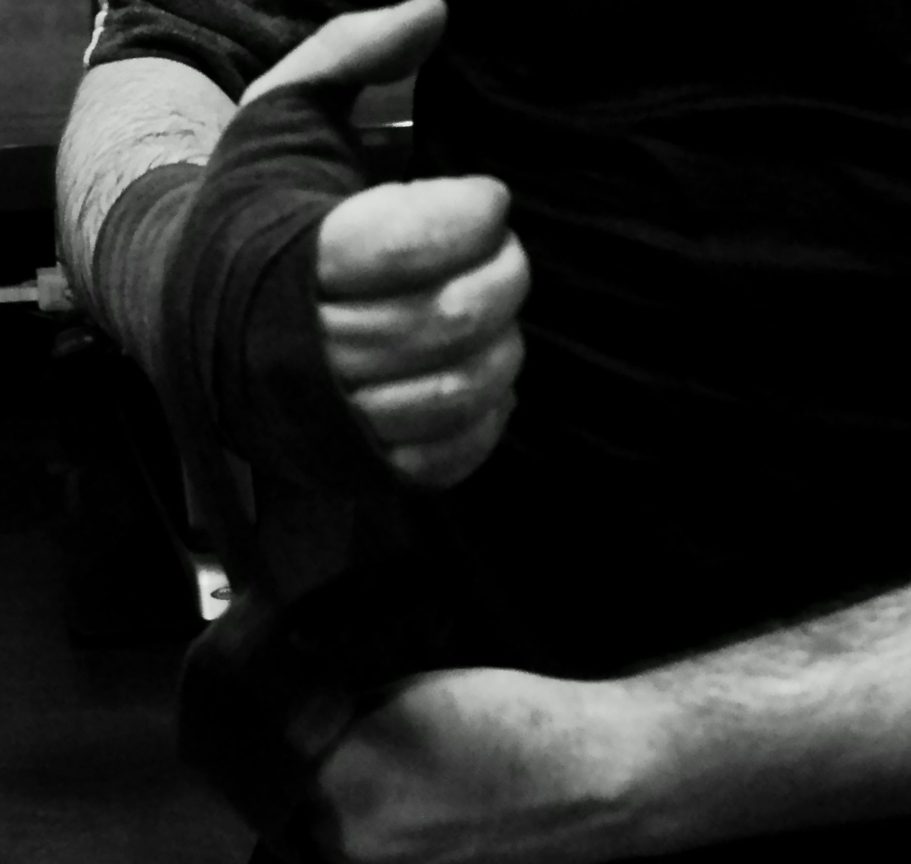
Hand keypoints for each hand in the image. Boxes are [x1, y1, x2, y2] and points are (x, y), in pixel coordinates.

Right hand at [244, 0, 529, 487]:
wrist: (190, 310)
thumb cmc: (252, 211)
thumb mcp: (284, 113)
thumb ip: (354, 52)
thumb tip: (436, 10)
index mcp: (291, 255)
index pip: (404, 243)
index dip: (472, 215)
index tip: (487, 198)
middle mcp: (306, 346)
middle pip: (445, 320)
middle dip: (503, 278)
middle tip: (505, 254)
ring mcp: (332, 417)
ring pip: (451, 393)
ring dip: (501, 350)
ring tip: (496, 317)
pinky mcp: (355, 461)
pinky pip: (440, 460)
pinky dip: (483, 424)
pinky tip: (486, 381)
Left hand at [294, 668, 650, 863]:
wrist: (590, 778)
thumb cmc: (506, 718)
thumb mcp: (417, 690)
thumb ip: (357, 714)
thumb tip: (327, 726)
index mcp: (348, 782)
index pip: (287, 765)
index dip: (304, 742)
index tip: (323, 727)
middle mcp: (360, 846)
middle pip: (315, 814)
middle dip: (332, 783)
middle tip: (368, 749)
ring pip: (355, 850)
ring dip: (365, 818)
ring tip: (414, 783)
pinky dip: (406, 847)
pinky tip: (445, 815)